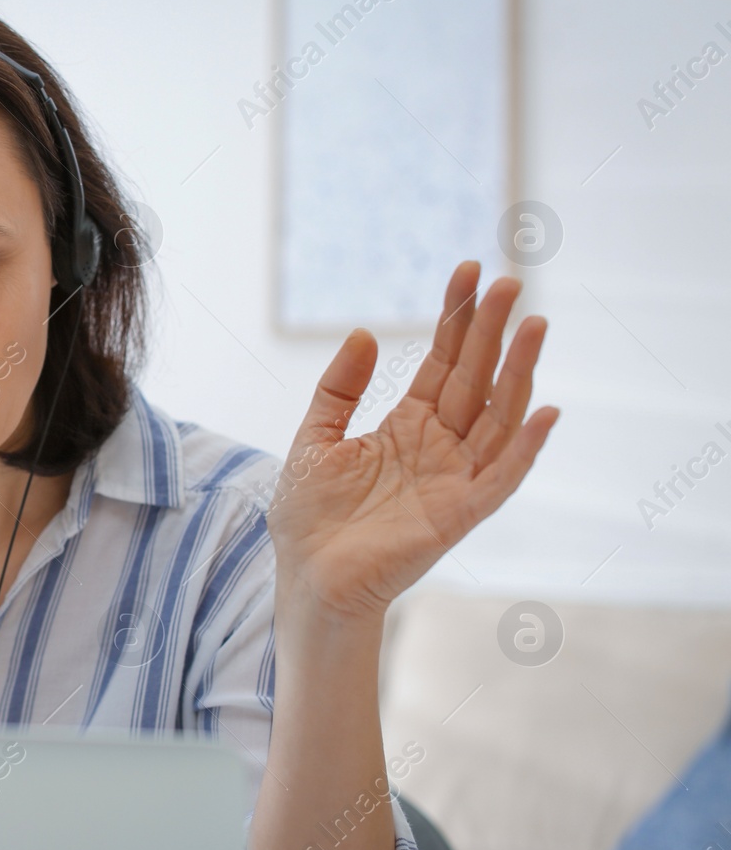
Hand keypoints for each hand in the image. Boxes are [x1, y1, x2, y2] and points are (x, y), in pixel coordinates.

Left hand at [266, 261, 559, 625]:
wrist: (306, 579)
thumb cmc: (309, 519)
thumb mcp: (315, 439)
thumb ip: (339, 388)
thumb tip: (366, 332)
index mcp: (408, 427)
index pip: (444, 362)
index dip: (457, 318)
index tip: (468, 270)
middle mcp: (440, 448)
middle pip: (476, 379)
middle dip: (491, 331)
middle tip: (507, 281)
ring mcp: (454, 479)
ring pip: (498, 417)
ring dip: (518, 372)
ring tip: (532, 325)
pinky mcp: (459, 514)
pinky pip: (502, 477)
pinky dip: (525, 447)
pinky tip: (543, 410)